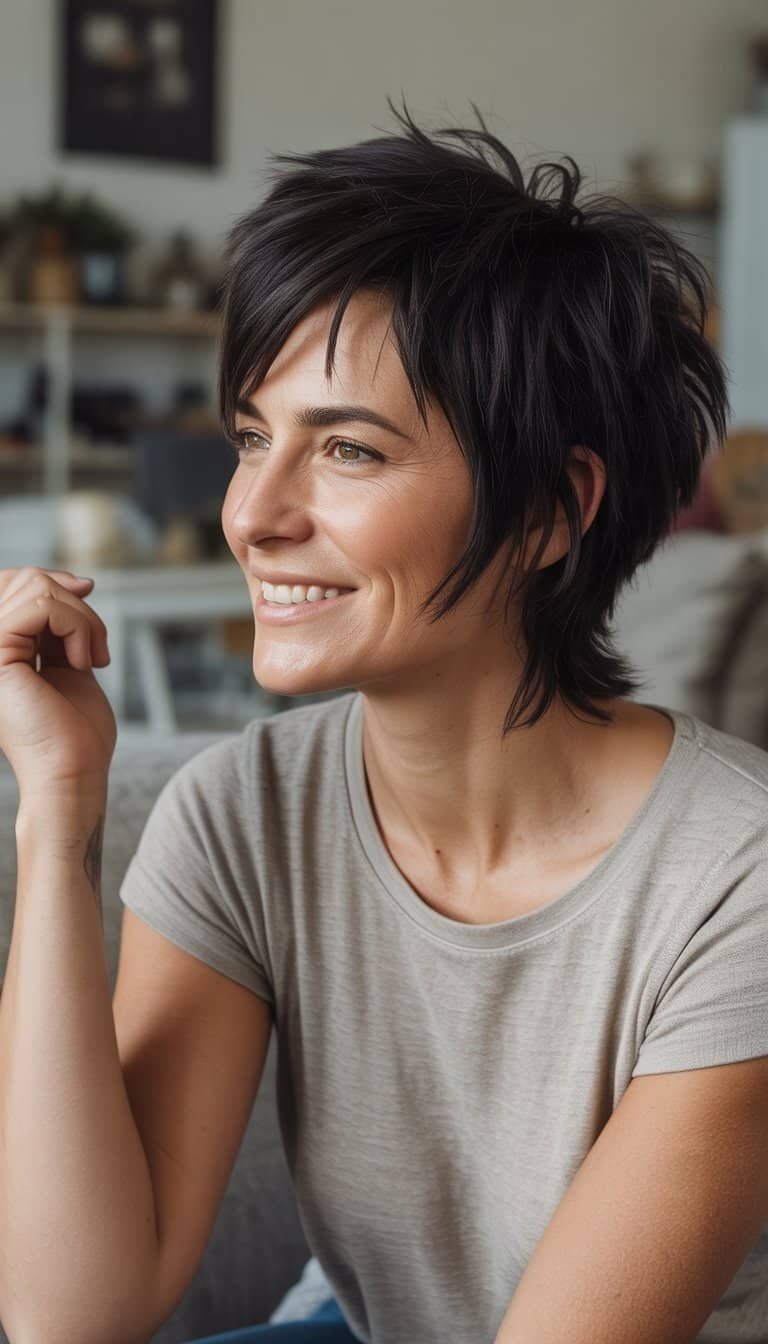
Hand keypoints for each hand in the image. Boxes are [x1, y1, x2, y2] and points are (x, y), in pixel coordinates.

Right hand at [0, 567, 116, 798]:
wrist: (73, 772)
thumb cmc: (77, 733)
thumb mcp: (71, 662)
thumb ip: (65, 626)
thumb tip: (78, 582)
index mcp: (1, 649)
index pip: (14, 584)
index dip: (53, 578)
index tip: (88, 591)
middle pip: (26, 580)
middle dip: (76, 603)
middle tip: (97, 649)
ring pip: (36, 589)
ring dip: (82, 619)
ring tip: (91, 658)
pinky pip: (39, 606)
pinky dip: (76, 626)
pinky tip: (81, 662)